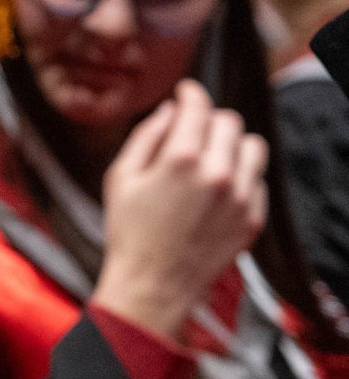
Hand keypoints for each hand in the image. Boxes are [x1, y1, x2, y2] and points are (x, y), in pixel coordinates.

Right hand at [95, 80, 266, 341]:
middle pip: (229, 122)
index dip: (191, 92)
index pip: (198, 107)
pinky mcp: (253, 218)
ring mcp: (241, 197)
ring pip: (253, 147)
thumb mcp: (120, 178)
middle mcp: (219, 174)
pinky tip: (215, 191)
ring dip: (233, 145)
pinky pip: (258, 180)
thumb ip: (146, 137)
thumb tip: (170, 110)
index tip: (186, 92)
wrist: (152, 285)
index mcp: (181, 160)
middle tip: (191, 133)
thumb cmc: (128, 232)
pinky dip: (240, 177)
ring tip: (211, 159)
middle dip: (209, 120)